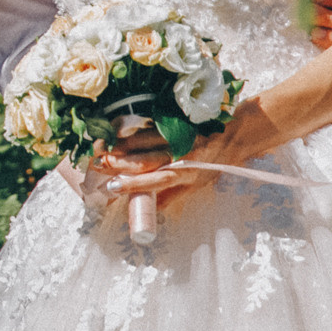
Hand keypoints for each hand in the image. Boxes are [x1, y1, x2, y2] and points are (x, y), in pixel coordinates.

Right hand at [97, 126, 226, 208]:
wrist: (235, 135)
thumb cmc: (215, 164)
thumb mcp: (198, 184)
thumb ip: (173, 195)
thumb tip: (151, 207)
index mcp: (187, 173)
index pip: (157, 180)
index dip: (134, 184)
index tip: (112, 187)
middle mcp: (180, 155)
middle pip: (145, 159)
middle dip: (119, 163)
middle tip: (96, 165)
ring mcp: (177, 137)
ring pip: (143, 141)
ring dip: (120, 147)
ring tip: (100, 151)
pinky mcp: (174, 123)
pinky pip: (148, 128)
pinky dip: (130, 133)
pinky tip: (115, 137)